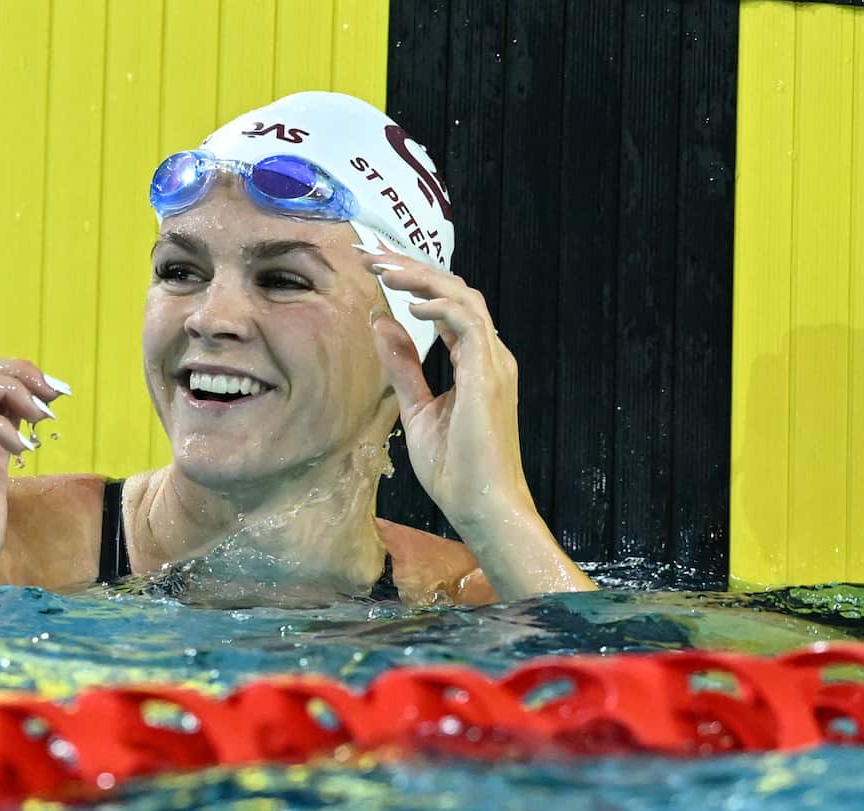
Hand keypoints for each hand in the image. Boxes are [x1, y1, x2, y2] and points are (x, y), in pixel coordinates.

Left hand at [367, 250, 532, 533]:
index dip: (412, 281)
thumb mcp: (417, 408)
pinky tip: (410, 306)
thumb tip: (381, 323)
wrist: (481, 505)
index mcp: (475, 361)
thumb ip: (403, 366)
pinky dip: (439, 308)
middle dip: (412, 266)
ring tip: (382, 269)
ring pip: (462, 298)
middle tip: (369, 253)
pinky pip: (468, 323)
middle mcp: (489, 355)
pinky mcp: (489, 376)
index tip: (374, 265)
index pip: (445, 305)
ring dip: (420, 278)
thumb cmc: (454, 468)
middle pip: (454, 291)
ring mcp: (493, 363)